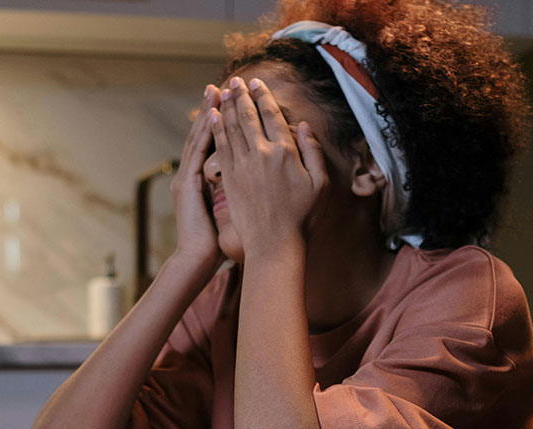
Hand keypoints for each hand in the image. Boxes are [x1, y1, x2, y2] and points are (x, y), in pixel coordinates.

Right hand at [171, 84, 225, 271]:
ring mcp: (188, 176)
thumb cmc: (216, 242)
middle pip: (206, 134)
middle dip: (215, 109)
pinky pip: (198, 154)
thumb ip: (232, 189)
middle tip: (223, 85)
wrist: (198, 259)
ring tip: (216, 90)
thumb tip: (249, 176)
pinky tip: (213, 117)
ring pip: (200, 138)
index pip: (216, 143)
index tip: (236, 101)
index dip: (225, 121)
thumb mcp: (225, 209)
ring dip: (208, 113)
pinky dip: (205, 135)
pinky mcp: (188, 185)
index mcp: (203, 178)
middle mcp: (193, 173)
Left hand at [209, 76, 329, 258]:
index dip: (263, 96)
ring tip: (221, 92)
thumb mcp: (320, 184)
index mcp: (285, 152)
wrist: (274, 243)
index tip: (256, 83)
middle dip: (240, 95)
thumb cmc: (302, 217)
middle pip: (248, 116)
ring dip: (225, 107)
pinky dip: (216, 129)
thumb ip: (313, 152)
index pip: (272, 115)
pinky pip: (220, 146)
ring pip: (231, 128)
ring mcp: (242, 165)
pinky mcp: (229, 178)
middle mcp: (261, 154)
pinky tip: (212, 117)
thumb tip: (304, 126)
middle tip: (235, 81)